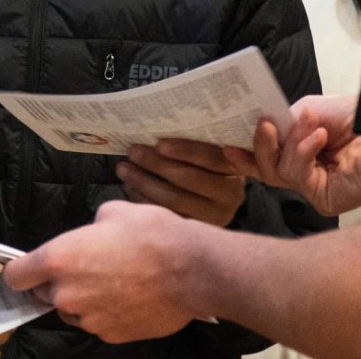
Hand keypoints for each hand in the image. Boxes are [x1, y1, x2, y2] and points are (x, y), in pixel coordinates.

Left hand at [4, 201, 196, 342]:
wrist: (190, 269)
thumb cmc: (152, 233)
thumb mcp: (115, 210)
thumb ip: (92, 226)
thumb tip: (93, 233)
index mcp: (60, 258)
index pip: (16, 276)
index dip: (22, 270)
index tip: (29, 267)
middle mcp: (66, 293)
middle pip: (47, 291)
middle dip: (63, 279)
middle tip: (94, 262)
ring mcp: (88, 319)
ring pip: (75, 308)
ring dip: (87, 296)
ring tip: (120, 277)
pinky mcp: (110, 335)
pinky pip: (99, 321)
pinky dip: (109, 310)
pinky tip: (133, 292)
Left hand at [117, 138, 245, 226]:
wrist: (220, 202)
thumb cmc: (212, 167)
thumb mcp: (215, 153)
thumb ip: (200, 144)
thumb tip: (161, 127)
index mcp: (236, 169)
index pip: (211, 157)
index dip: (185, 150)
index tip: (159, 143)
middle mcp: (230, 196)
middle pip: (188, 179)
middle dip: (156, 164)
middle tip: (133, 151)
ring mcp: (213, 219)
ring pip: (173, 200)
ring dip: (144, 182)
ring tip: (124, 168)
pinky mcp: (195, 232)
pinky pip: (166, 216)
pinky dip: (144, 200)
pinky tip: (131, 188)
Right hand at [224, 94, 360, 216]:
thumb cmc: (355, 117)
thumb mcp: (308, 110)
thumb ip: (282, 122)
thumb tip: (260, 130)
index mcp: (301, 151)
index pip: (266, 159)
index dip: (245, 153)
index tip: (227, 143)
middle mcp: (305, 172)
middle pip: (266, 170)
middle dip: (260, 146)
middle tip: (263, 125)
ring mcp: (314, 187)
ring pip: (279, 172)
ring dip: (293, 142)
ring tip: (311, 124)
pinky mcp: (323, 200)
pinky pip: (298, 177)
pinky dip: (304, 152)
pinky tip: (318, 137)